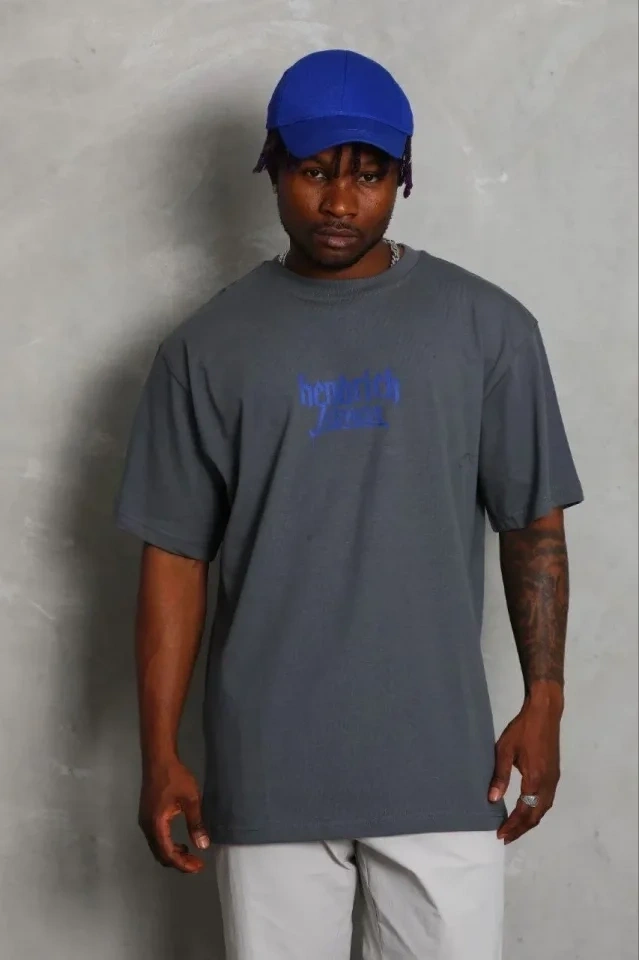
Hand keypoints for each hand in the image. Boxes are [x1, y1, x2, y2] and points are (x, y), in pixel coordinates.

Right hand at [138, 757, 209, 872]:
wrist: (158, 759)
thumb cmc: (175, 777)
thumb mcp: (190, 799)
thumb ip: (196, 823)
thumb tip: (203, 846)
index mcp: (156, 824)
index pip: (168, 854)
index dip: (183, 864)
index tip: (199, 867)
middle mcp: (147, 827)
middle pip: (160, 854)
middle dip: (178, 862)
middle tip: (197, 864)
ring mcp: (144, 821)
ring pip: (157, 847)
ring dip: (173, 854)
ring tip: (191, 854)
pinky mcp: (146, 816)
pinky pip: (156, 839)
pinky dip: (168, 845)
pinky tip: (180, 842)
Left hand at [489, 689, 562, 843]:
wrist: (545, 713)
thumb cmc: (522, 730)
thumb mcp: (505, 750)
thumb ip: (500, 776)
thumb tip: (492, 800)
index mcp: (535, 780)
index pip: (524, 812)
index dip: (512, 825)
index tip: (500, 835)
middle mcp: (548, 785)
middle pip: (536, 815)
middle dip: (521, 828)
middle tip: (505, 836)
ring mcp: (554, 780)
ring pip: (543, 809)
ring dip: (529, 821)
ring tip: (514, 828)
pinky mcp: (554, 774)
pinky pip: (546, 800)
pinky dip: (536, 810)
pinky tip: (526, 810)